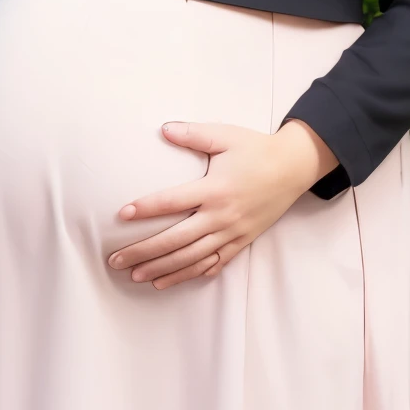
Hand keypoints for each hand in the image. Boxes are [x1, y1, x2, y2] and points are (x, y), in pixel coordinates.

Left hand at [107, 118, 337, 289]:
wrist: (294, 168)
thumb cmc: (256, 149)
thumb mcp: (226, 136)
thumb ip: (193, 134)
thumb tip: (163, 129)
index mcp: (215, 189)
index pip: (173, 201)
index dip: (146, 208)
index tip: (121, 215)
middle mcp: (221, 215)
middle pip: (175, 240)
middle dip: (143, 251)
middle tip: (115, 260)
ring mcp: (232, 233)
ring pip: (191, 258)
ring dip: (161, 269)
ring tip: (136, 276)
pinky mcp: (240, 242)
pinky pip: (213, 264)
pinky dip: (189, 275)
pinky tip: (167, 281)